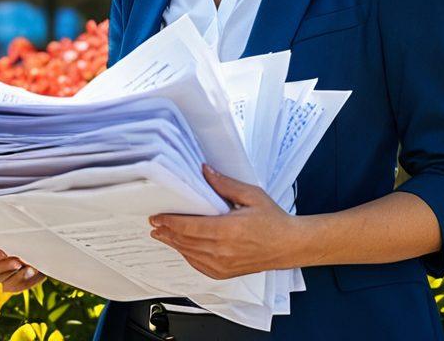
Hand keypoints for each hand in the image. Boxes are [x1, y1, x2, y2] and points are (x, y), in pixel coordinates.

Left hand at [148, 164, 300, 279]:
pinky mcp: (225, 273)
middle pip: (185, 241)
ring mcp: (223, 264)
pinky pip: (199, 265)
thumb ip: (225, 184)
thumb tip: (205, 171)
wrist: (289, 245)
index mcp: (228, 229)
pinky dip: (187, 255)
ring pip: (189, 253)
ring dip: (173, 243)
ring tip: (162, 234)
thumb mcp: (251, 195)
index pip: (189, 226)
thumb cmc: (274, 221)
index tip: (157, 216)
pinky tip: (182, 247)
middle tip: (154, 224)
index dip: (170, 222)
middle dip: (166, 232)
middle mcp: (223, 250)